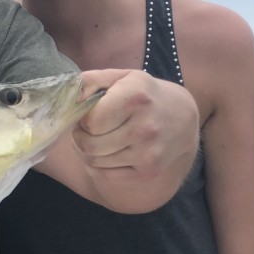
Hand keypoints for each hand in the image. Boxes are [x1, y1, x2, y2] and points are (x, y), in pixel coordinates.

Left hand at [75, 69, 198, 180]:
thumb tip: (70, 96)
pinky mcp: (148, 171)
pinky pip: (104, 175)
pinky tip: (106, 152)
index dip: (83, 119)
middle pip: (89, 144)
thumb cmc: (144, 94)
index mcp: (135, 98)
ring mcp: (148, 153)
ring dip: (87, 151)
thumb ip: (90, 80)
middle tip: (87, 129)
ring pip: (93, 161)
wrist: (182, 118)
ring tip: (96, 138)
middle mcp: (145, 128)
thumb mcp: (121, 77)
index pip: (91, 121)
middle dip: (80, 136)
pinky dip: (97, 165)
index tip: (89, 114)